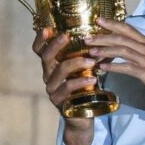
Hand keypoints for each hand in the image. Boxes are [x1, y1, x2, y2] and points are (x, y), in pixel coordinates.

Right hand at [33, 27, 94, 144]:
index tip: (47, 28)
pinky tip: (93, 78)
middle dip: (55, 45)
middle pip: (45, 57)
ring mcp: (51, 89)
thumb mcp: (86, 68)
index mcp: (52, 65)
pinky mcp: (58, 101)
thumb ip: (89, 53)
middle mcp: (48, 75)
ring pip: (58, 71)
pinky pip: (67, 88)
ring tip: (91, 60)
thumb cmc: (85, 88)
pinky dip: (80, 82)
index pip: (40, 50)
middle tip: (67, 36)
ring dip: (75, 63)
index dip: (40, 39)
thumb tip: (104, 33)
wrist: (84, 115)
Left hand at [86, 17, 144, 101]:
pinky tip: (103, 68)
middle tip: (86, 38)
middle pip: (121, 37)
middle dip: (102, 37)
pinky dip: (113, 66)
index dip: (112, 23)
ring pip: (122, 50)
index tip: (98, 20)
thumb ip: (142, 51)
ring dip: (104, 50)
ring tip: (90, 53)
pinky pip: (127, 67)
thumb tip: (127, 51)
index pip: (128, 28)